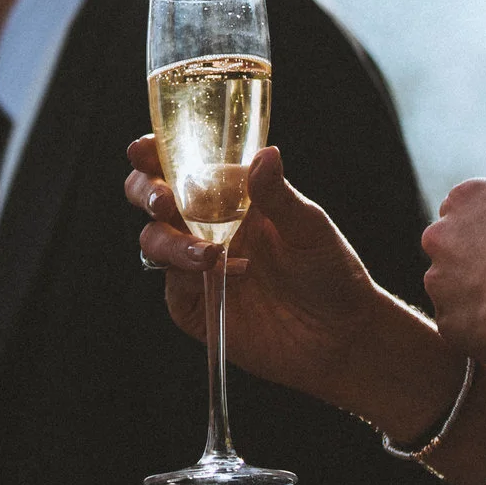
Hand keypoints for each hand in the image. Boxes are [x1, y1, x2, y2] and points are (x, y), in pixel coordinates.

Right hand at [125, 138, 392, 409]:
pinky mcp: (196, 306)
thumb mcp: (309, 227)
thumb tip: (265, 153)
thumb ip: (278, 195)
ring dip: (169, 240)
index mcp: (229, 195)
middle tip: (163, 200)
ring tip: (209, 252)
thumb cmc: (330, 270)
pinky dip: (186, 276)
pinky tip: (220, 274)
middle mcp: (205, 225)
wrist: (341, 335)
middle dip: (144, 191)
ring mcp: (197, 266)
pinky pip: (173, 286)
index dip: (153, 153)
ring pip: (154, 241)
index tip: (144, 149)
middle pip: (151, 198)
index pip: (179, 164)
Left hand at [419, 179, 485, 364]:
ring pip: (446, 284)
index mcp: (465, 199)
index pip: (462, 207)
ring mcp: (436, 277)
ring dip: (468, 292)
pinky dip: (472, 324)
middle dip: (468, 258)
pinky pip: (455, 319)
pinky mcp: (442, 316)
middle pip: (447, 244)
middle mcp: (440, 234)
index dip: (484, 226)